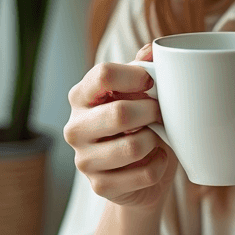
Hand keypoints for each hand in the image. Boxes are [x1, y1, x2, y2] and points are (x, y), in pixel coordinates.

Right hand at [64, 43, 177, 209]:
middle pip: (120, 113)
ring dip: (155, 140)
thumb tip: (153, 49)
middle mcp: (75, 127)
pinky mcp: (99, 186)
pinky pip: (144, 173)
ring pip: (134, 146)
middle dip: (152, 112)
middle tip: (160, 114)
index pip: (103, 74)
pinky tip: (155, 160)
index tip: (152, 84)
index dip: (136, 77)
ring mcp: (84, 159)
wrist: (141, 176)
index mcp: (81, 96)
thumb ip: (144, 67)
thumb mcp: (141, 94)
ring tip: (156, 138)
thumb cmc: (141, 124)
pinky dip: (160, 165)